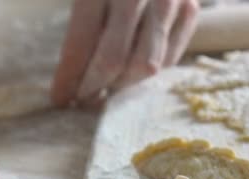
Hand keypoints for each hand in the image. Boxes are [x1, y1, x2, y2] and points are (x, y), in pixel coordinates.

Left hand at [50, 0, 198, 107]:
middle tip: (80, 99)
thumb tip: (68, 77)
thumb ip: (80, 28)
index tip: (59, 98)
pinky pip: (169, 57)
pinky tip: (129, 72)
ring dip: (120, 84)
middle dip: (92, 87)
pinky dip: (146, 72)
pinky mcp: (190, 7)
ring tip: (102, 88)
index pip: (81, 44)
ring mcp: (169, 0)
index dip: (68, 77)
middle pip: (113, 60)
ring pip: (145, 65)